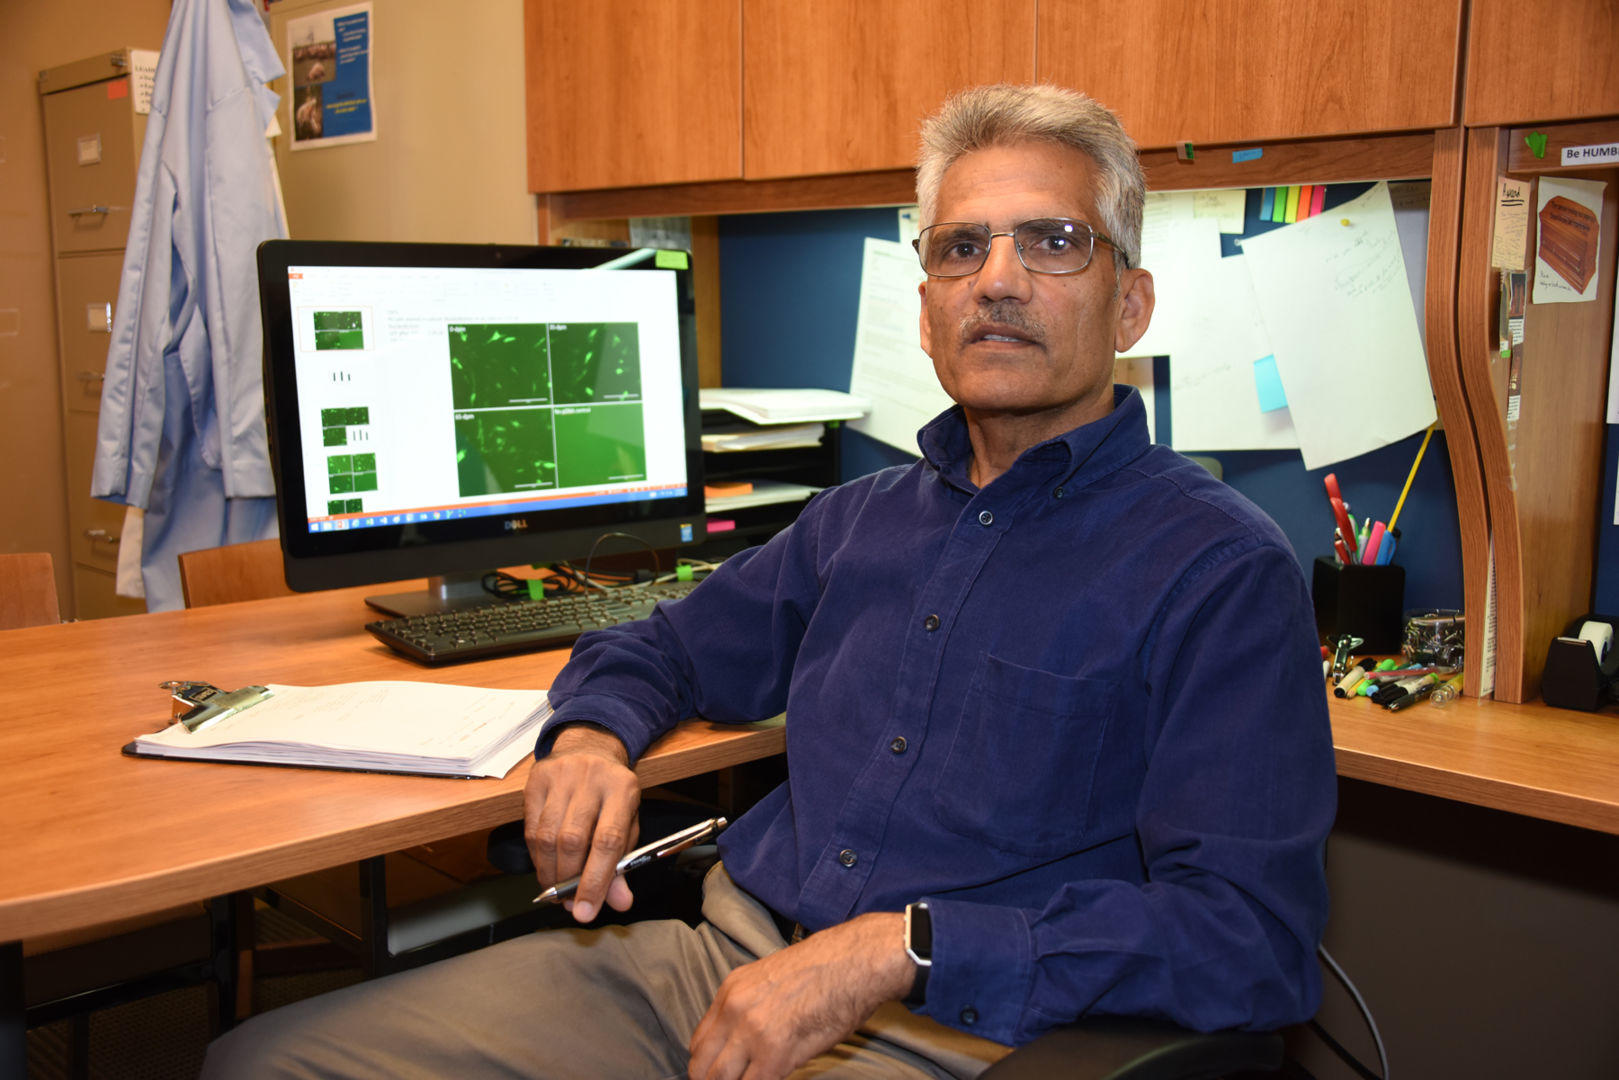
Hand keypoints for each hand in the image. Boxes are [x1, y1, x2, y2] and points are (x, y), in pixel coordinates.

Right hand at [523, 724, 638, 922]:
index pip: (607, 841)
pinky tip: (545, 868)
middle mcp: (591, 779)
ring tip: (557, 891)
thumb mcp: (627, 823)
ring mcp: (561, 776)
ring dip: (550, 873)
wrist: (590, 750)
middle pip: (572, 840)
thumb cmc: (611, 794)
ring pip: (546, 836)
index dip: (596, 880)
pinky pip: (530, 828)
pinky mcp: (536, 780)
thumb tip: (618, 902)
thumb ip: (621, 863)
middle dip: (568, 880)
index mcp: (622, 789)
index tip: (586, 910)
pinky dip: (536, 857)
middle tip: (569, 904)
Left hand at [687, 912, 914, 1079]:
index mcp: (731, 990)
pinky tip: (775, 1079)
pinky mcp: (775, 1053)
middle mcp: (733, 1010)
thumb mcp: (771, 979)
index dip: (707, 1065)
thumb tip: (744, 1045)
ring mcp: (752, 1032)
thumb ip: (750, 1010)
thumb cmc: (825, 970)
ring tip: (756, 1079)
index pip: (698, 1042)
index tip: (721, 1074)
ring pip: (720, 1079)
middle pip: (701, 1066)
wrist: (855, 962)